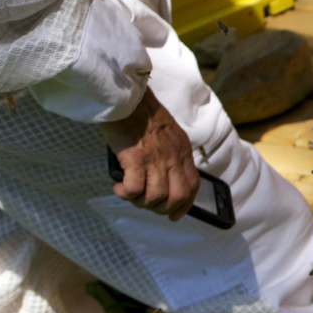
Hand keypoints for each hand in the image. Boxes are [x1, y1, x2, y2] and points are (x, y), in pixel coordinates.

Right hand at [100, 89, 199, 220]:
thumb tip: (165, 176)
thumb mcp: (168, 134)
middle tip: (145, 204)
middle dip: (162, 208)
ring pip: (156, 196)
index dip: (185, 205)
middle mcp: (173, 157)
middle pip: (177, 197)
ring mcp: (156, 158)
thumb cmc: (141, 114)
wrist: (127, 97)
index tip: (174, 214)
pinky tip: (119, 187)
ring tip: (129, 193)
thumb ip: (170, 154)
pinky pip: (134, 188)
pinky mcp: (136, 158)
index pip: (193, 186)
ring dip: (141, 202)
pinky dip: (126, 193)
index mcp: (182, 151)